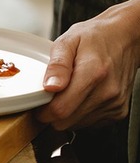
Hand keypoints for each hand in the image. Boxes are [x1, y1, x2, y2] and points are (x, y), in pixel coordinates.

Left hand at [36, 0, 139, 129]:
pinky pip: (90, 123)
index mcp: (92, 73)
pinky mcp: (119, 111)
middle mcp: (107, 91)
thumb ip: (57, 65)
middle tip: (50, 97)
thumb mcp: (68, 42)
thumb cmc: (95, 37)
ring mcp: (114, 103)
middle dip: (51, 114)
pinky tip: (81, 97)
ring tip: (68, 92)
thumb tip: (49, 87)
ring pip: (76, 125)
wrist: (124, 38)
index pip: (60, 109)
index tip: (37, 104)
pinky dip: (80, 114)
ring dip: (66, 114)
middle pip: (66, 122)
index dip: (42, 111)